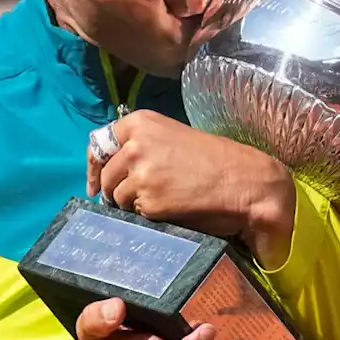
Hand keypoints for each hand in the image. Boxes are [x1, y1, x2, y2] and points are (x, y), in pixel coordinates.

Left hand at [86, 110, 295, 266]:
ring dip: (132, 204)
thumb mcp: (172, 138)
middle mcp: (134, 144)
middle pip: (106, 176)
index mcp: (140, 122)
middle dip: (115, 190)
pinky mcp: (148, 201)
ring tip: (163, 201)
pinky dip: (148, 216)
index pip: (99, 143)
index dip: (94, 167)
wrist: (245, 181)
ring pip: (117, 197)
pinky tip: (171, 210)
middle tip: (138, 198)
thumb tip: (111, 168)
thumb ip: (141, 146)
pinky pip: (135, 215)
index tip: (94, 183)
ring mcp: (140, 173)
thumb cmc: (214, 161)